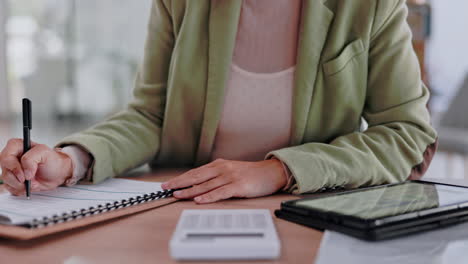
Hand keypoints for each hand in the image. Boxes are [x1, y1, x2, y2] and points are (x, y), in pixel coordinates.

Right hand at [0, 139, 72, 195]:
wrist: (57, 173)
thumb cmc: (52, 160)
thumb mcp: (45, 152)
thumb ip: (31, 158)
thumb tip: (24, 172)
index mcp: (16, 146)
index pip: (6, 157)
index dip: (14, 168)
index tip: (24, 175)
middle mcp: (11, 157)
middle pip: (6, 171)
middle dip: (19, 179)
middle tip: (30, 180)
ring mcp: (11, 169)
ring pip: (6, 181)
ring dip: (21, 185)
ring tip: (33, 182)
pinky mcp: (12, 180)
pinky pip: (10, 188)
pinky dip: (21, 189)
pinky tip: (30, 185)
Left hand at [161, 158, 287, 203]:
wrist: (271, 172)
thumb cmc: (251, 174)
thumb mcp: (230, 171)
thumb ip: (216, 176)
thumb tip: (199, 185)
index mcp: (219, 165)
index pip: (195, 172)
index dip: (180, 178)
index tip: (168, 184)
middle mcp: (222, 169)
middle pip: (196, 177)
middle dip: (179, 183)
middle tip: (165, 188)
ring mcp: (230, 177)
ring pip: (206, 185)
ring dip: (190, 191)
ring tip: (177, 195)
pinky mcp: (238, 186)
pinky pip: (220, 192)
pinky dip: (208, 197)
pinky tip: (199, 200)